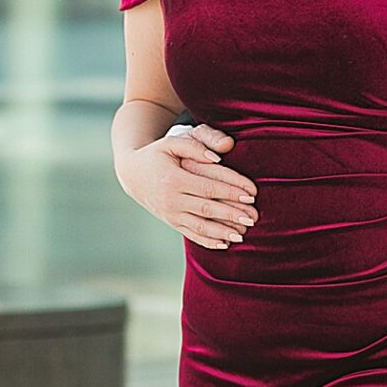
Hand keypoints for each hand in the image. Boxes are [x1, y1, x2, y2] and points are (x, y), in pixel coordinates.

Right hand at [118, 123, 257, 250]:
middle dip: (232, 214)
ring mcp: (171, 214)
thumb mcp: (171, 143)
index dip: (231, 191)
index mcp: (174, 179)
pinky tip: (225, 244)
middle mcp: (172, 200)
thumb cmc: (157, 154)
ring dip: (223, 232)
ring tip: (243, 235)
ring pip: (200, 227)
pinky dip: (208, 241)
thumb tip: (218, 158)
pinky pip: (191, 234)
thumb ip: (194, 146)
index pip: (209, 187)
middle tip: (254, 217)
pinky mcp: (171, 222)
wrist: (132, 174)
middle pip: (207, 209)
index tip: (252, 194)